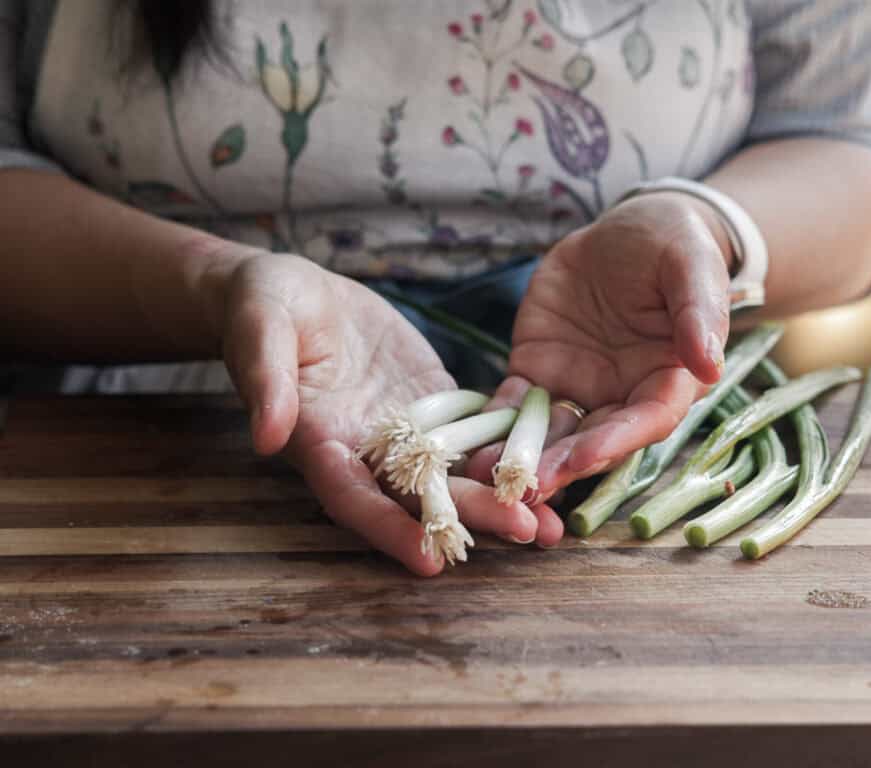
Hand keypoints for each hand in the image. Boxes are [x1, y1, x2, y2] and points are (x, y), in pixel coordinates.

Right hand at [195, 244, 559, 573]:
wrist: (295, 294)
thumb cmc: (263, 307)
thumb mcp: (258, 328)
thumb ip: (265, 380)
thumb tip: (267, 437)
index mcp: (321, 442)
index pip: (354, 497)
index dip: (388, 529)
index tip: (429, 559)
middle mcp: (367, 450)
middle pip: (420, 495)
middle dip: (472, 517)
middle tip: (527, 532)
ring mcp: (406, 430)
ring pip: (456, 471)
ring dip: (502, 495)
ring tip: (554, 520)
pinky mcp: (434, 402)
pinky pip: (474, 428)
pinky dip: (509, 446)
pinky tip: (554, 459)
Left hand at [468, 192, 731, 504]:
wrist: (628, 231)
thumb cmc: (673, 244)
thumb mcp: (692, 266)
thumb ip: (698, 312)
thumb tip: (708, 363)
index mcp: (668, 379)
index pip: (647, 420)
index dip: (616, 443)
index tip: (585, 459)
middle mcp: (622, 395)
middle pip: (593, 439)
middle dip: (560, 466)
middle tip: (525, 487)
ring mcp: (578, 387)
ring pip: (549, 432)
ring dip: (520, 457)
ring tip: (487, 477)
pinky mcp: (537, 371)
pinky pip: (512, 404)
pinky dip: (492, 425)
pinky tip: (468, 443)